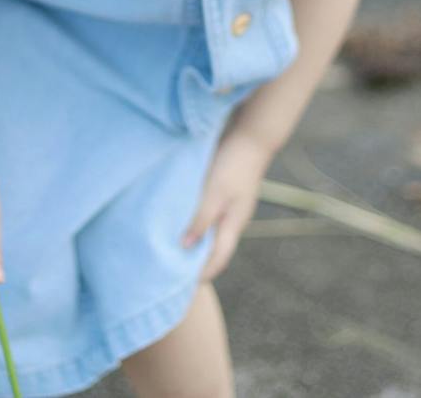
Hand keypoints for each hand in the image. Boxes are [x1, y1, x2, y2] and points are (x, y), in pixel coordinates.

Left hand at [181, 129, 273, 281]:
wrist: (251, 135)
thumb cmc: (234, 165)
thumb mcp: (214, 193)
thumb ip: (200, 219)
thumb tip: (184, 247)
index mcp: (233, 224)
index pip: (218, 259)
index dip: (202, 274)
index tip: (182, 285)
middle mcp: (232, 219)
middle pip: (213, 248)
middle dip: (195, 260)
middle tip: (170, 267)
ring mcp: (229, 204)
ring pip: (209, 230)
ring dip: (192, 238)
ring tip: (169, 243)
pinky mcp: (223, 190)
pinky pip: (207, 213)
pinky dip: (194, 220)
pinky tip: (179, 215)